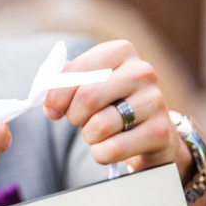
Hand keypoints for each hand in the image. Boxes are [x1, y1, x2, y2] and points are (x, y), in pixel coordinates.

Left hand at [42, 40, 188, 179]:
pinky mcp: (160, 131)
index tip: (53, 109)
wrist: (149, 135)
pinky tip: (109, 148)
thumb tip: (45, 93)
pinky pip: (112, 149)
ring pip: (99, 125)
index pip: (77, 70)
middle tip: (79, 121)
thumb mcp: (86, 85)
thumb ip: (60, 81)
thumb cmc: (109, 105)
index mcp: (121, 51)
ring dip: (88, 136)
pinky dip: (101, 154)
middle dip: (74, 116)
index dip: (57, 94)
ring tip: (99, 132)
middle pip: (88, 97)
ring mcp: (155, 101)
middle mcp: (142, 71)